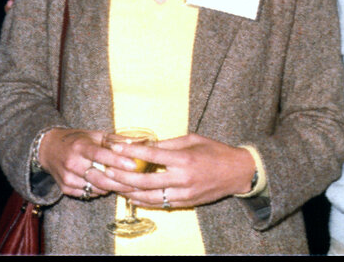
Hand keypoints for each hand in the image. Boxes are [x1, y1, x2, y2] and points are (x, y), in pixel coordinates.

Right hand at [39, 128, 138, 199]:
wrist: (50, 149)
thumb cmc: (78, 140)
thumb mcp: (96, 135)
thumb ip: (117, 140)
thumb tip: (142, 142)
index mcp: (81, 147)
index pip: (100, 155)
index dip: (117, 161)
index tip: (134, 165)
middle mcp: (72, 163)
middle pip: (99, 178)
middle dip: (120, 183)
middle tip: (138, 184)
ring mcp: (68, 178)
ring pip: (95, 188)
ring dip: (113, 188)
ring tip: (128, 186)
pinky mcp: (65, 188)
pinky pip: (88, 194)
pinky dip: (101, 191)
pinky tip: (110, 187)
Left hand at [104, 133, 254, 208]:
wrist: (237, 172)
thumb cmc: (215, 151)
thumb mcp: (193, 139)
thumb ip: (168, 143)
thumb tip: (144, 144)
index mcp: (184, 158)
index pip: (151, 155)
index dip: (131, 152)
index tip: (115, 147)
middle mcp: (182, 178)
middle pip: (144, 180)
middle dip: (122, 176)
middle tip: (107, 171)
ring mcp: (183, 193)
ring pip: (148, 196)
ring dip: (128, 191)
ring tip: (113, 185)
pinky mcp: (185, 203)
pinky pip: (158, 204)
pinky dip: (142, 200)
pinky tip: (131, 196)